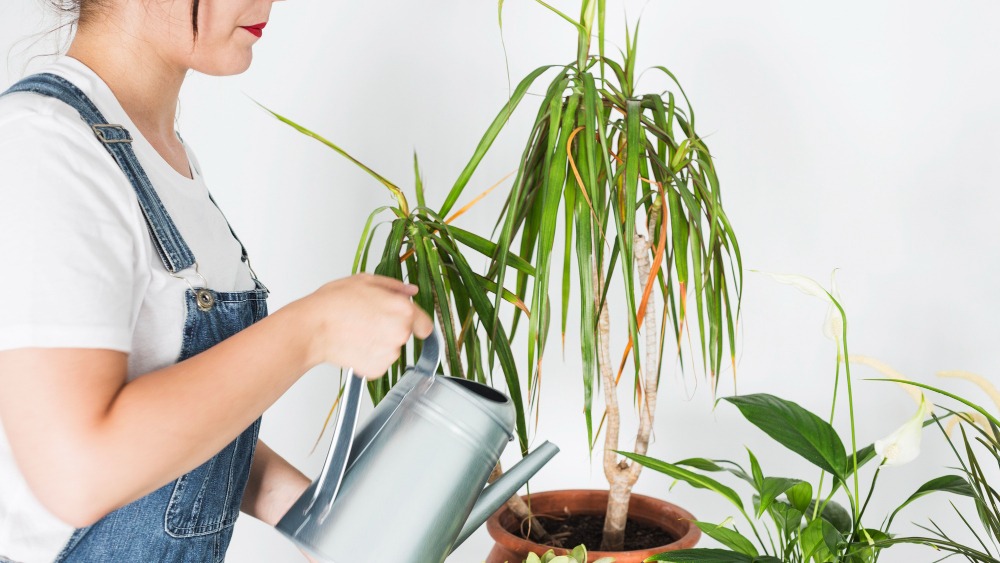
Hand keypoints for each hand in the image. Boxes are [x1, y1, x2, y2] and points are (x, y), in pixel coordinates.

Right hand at [294, 274, 432, 377]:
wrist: (312, 329)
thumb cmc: (334, 303)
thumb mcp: (366, 281)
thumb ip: (395, 287)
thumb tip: (411, 291)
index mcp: (403, 311)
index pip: (426, 325)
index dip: (415, 321)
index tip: (406, 320)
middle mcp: (400, 334)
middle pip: (406, 335)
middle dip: (392, 328)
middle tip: (369, 319)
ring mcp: (389, 354)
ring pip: (391, 349)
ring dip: (380, 343)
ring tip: (358, 330)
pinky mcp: (376, 370)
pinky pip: (379, 363)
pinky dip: (369, 356)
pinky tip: (355, 344)